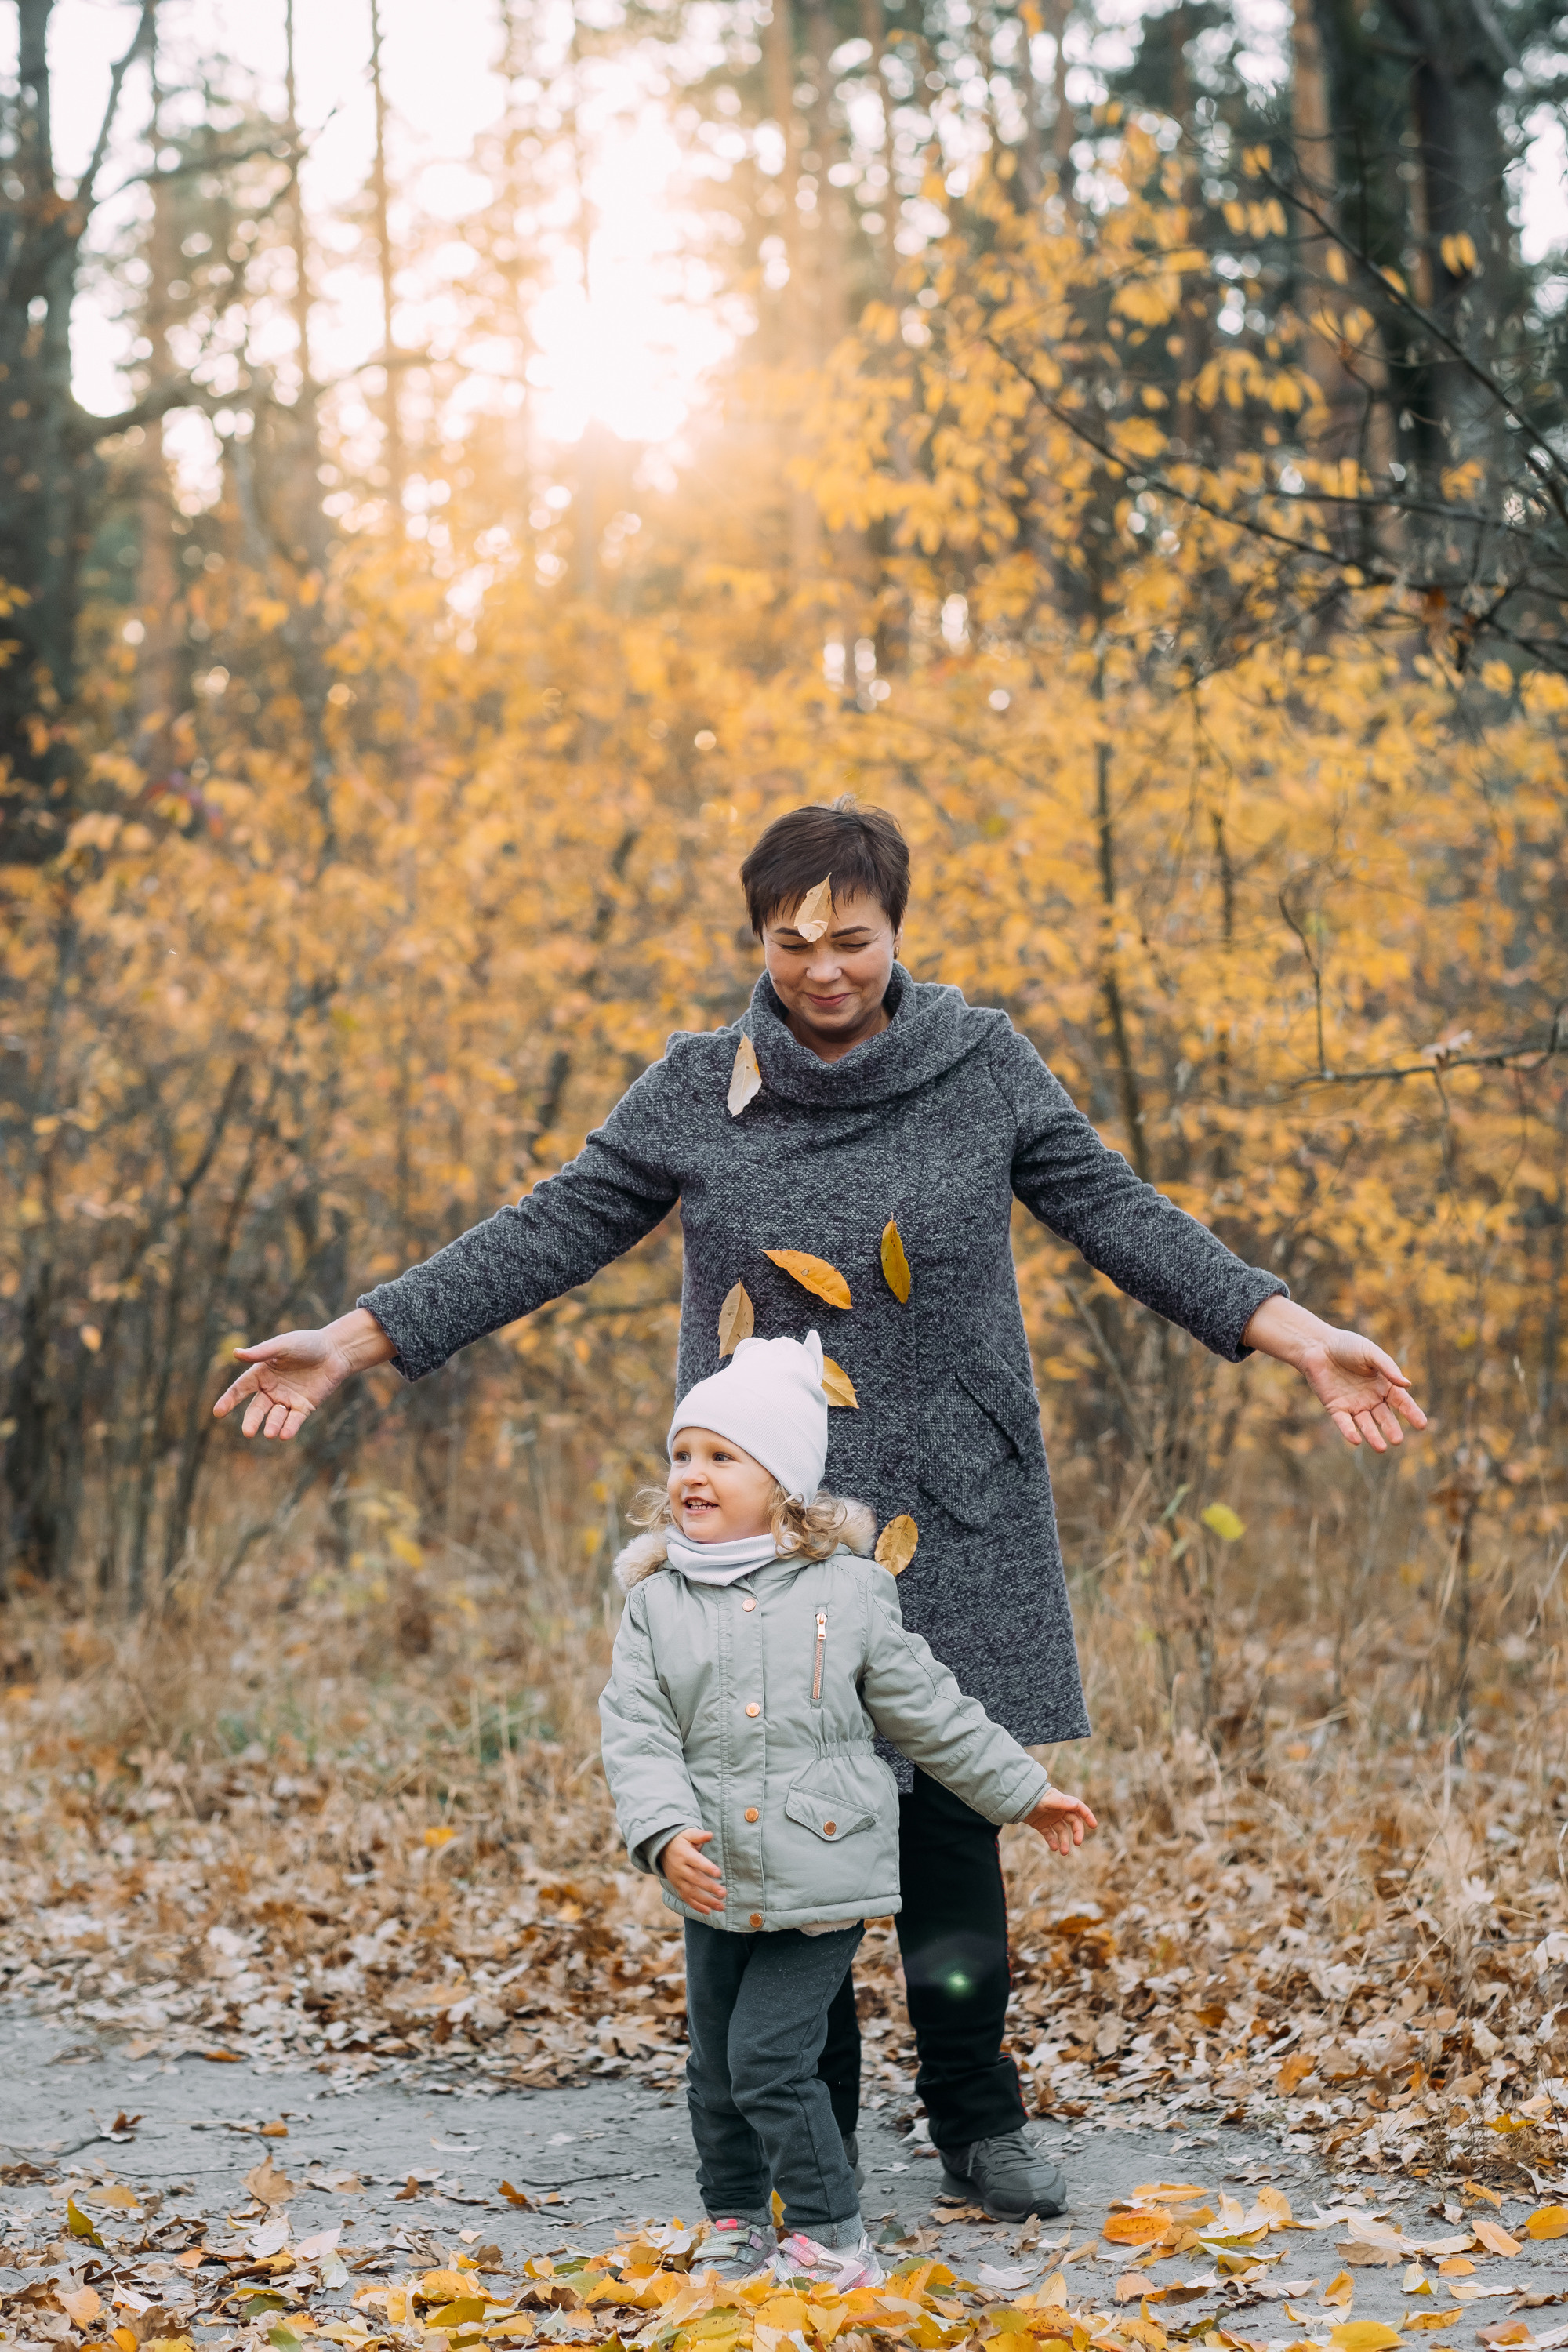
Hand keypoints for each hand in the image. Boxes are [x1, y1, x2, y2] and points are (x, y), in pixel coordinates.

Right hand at [212, 1308, 394, 1440]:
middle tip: (247, 1432)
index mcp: (261, 1373)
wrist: (336, 1351)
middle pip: (257, 1409)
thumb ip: (262, 1352)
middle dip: (252, 1421)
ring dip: (272, 1426)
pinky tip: (284, 1434)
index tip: (218, 1412)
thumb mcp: (283, 1345)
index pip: (241, 1389)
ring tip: (270, 1434)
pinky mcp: (304, 1407)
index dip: (229, 1400)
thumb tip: (236, 1354)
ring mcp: (287, 1400)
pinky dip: (289, 1427)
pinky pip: (294, 1420)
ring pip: (275, 1417)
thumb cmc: (307, 1344)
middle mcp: (271, 1389)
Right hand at [660, 1828, 725, 1913]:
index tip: (718, 1873)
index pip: (696, 1862)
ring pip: (692, 1893)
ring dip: (706, 1901)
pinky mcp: (677, 1887)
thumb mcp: (688, 1834)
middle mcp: (680, 1869)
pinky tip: (708, 1911)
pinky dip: (696, 1906)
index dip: (707, 1868)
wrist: (662, 1849)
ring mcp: (678, 1880)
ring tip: (721, 1906)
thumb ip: (699, 1835)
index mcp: (684, 1855)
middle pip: (695, 1880)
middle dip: (709, 1888)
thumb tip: (710, 1835)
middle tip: (723, 1893)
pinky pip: (686, 1898)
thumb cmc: (680, 1840)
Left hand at [1023, 1788, 1096, 1853]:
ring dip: (1064, 1841)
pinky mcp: (1040, 1824)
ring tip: (1063, 1852)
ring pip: (1061, 1831)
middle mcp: (1058, 1810)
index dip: (1087, 1815)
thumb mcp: (1047, 1800)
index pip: (1078, 1808)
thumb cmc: (1033, 1796)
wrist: (1015, 1799)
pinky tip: (1054, 1848)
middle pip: (1073, 1822)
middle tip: (1077, 1843)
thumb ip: (1061, 1802)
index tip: (1094, 1826)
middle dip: (1077, 1833)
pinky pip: (1049, 1834)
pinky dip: (1052, 1842)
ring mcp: (1050, 1818)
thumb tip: (1076, 1805)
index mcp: (1062, 1802)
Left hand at [1241, 1297, 1427, 1451]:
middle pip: (1384, 1416)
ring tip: (1381, 1448)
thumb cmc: (1347, 1345)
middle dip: (1391, 1428)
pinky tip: (1355, 1440)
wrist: (1317, 1345)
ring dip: (1373, 1436)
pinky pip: (1343, 1422)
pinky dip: (1349, 1431)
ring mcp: (1354, 1404)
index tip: (1422, 1425)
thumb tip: (1407, 1384)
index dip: (1412, 1412)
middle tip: (1397, 1440)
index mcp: (1384, 1384)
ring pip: (1365, 1423)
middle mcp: (1371, 1397)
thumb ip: (1388, 1368)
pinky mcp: (1335, 1407)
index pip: (1401, 1401)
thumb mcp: (1370, 1353)